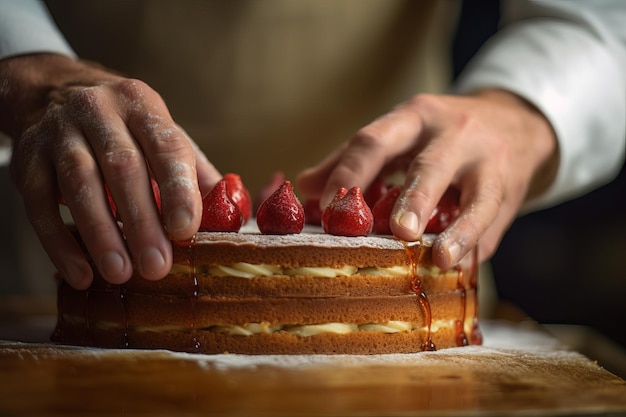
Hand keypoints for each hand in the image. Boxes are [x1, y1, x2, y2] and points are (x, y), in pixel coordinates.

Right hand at [0, 54, 220, 288]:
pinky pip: (38, 203)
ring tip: (120, 273)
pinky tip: (80, 273)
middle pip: (122, 167)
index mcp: (142, 105)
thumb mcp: (162, 137)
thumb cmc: (125, 130)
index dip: (177, 189)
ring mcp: (57, 132)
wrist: (53, 95)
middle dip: (142, 221)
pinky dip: (60, 242)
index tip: (185, 230)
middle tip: (157, 266)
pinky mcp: (28, 158)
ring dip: (101, 234)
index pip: (166, 145)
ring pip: (79, 183)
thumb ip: (195, 174)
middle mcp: (98, 110)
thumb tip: (232, 218)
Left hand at [298, 90, 557, 268]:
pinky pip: (494, 224)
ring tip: (442, 257)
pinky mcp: (511, 194)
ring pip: (478, 198)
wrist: (515, 122)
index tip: (326, 209)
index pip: (375, 141)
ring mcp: (489, 164)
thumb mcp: (400, 133)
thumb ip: (353, 158)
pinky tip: (458, 268)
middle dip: (414, 198)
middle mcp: (454, 134)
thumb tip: (305, 187)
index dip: (349, 174)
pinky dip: (475, 247)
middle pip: (431, 166)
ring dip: (459, 229)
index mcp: (414, 117)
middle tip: (397, 231)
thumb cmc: (440, 135)